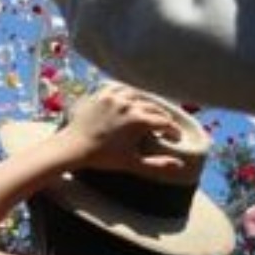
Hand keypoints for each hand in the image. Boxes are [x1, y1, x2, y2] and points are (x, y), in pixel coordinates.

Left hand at [58, 83, 183, 175]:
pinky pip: (119, 88)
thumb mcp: (133, 163)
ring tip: (148, 111)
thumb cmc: (103, 158)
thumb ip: (157, 164)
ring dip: (146, 103)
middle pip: (154, 108)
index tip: (174, 137)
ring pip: (138, 95)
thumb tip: (180, 165)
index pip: (165, 122)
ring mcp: (114, 97)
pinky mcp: (101, 95)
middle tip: (165, 125)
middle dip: (162, 117)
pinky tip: (129, 99)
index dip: (173, 131)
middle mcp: (129, 105)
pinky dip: (127, 93)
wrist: (73, 147)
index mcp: (140, 120)